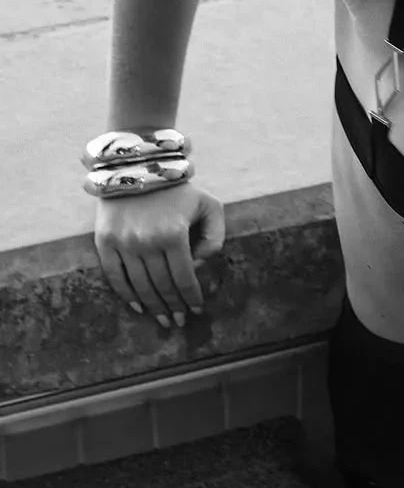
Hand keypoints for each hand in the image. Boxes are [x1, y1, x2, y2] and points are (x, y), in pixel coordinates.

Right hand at [94, 182, 225, 327]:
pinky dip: (126, 295)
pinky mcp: (104, 241)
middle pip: (163, 286)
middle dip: (174, 307)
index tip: (197, 309)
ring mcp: (123, 243)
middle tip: (180, 321)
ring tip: (164, 319)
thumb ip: (215, 237)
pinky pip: (115, 276)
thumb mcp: (210, 205)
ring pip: (140, 286)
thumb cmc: (178, 189)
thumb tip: (198, 266)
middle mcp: (147, 242)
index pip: (184, 278)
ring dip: (153, 307)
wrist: (137, 167)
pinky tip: (139, 307)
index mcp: (174, 235)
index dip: (192, 297)